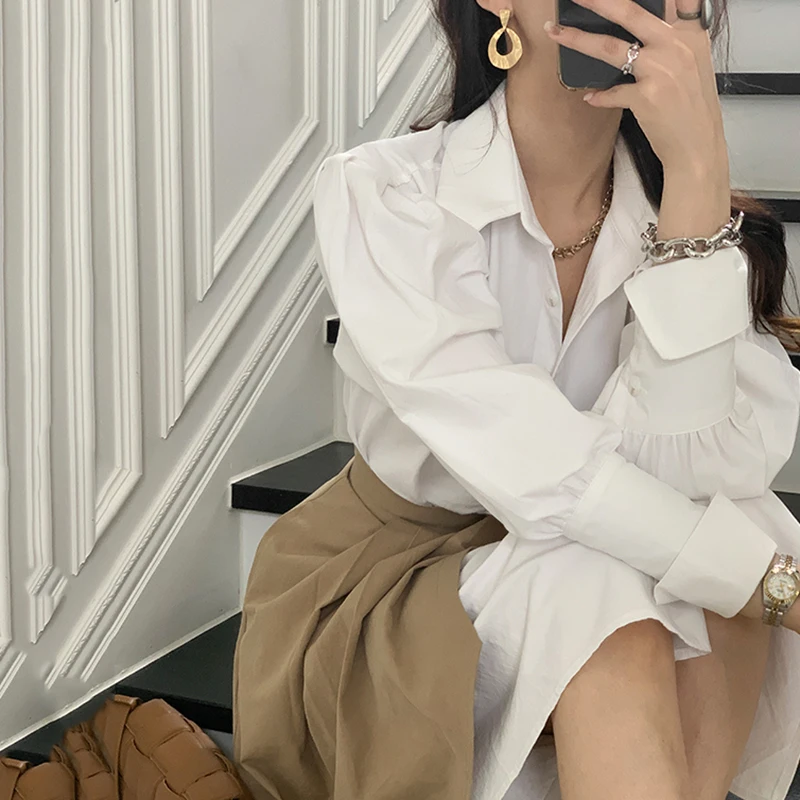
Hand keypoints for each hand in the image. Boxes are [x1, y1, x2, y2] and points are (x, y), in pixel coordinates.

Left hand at [543, 0, 727, 177]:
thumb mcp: (694, 64)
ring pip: (610, 48)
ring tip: (556, 33)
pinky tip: (590, 97)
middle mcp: (676, 46)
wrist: (696, 146)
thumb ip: (672, 41)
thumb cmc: (692, 108)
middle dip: (598, 1)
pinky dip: (599, 96)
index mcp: (690, 34)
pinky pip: (611, 92)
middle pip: (630, 13)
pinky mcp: (646, 96)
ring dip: (578, 39)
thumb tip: (642, 32)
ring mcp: (660, 70)